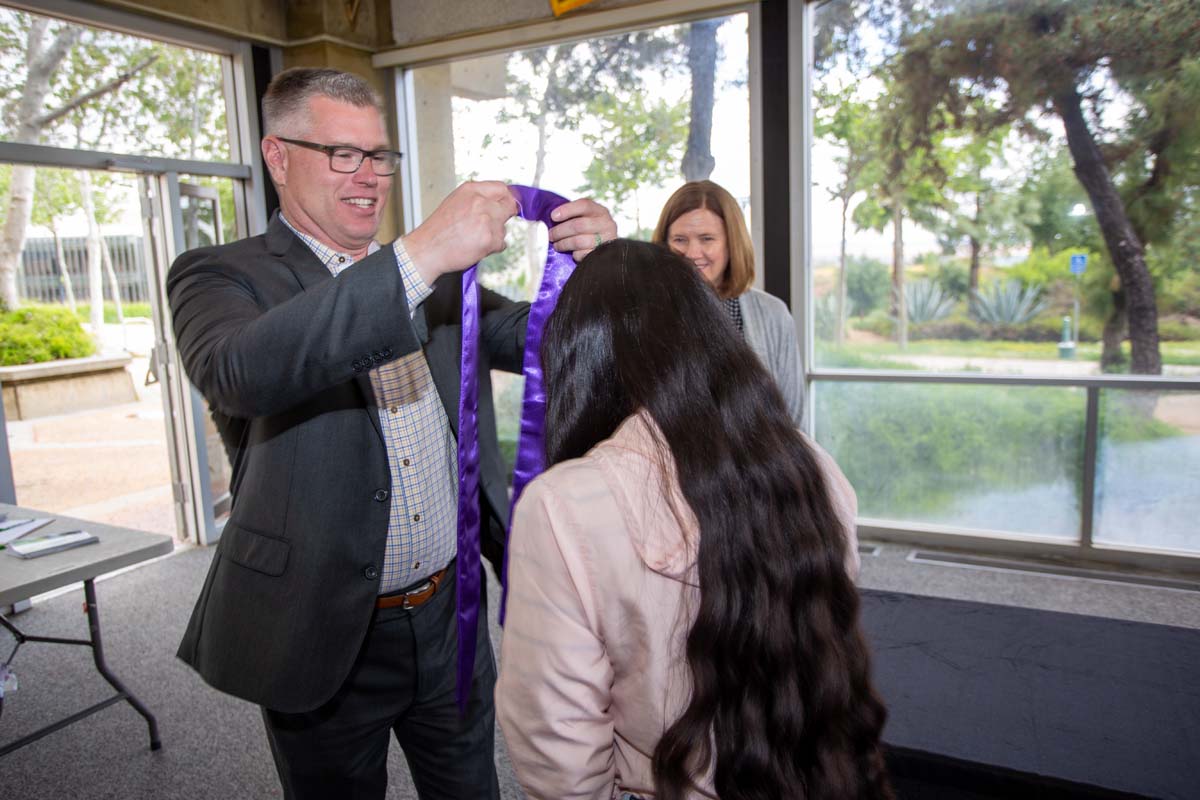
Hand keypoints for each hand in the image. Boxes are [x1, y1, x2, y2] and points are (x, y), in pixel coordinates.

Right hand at [402, 181, 518, 284]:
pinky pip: (502, 243)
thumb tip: (497, 201)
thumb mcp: (455, 202)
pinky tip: (476, 246)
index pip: (502, 188)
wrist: (428, 250)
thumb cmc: (438, 230)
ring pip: (504, 227)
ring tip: (475, 238)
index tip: (508, 205)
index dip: (507, 198)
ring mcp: (487, 220)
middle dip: (504, 216)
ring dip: (495, 235)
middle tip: (492, 225)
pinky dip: (492, 248)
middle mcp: (480, 202)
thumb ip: (477, 199)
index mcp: (471, 190)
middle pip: (510, 205)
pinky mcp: (490, 238)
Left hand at [547, 198, 617, 261]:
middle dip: (560, 231)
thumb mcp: (585, 219)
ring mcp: (606, 240)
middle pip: (578, 225)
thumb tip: (552, 217)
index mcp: (600, 211)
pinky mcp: (602, 255)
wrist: (605, 250)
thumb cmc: (589, 232)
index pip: (584, 205)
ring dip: (563, 244)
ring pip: (578, 241)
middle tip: (550, 235)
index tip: (553, 216)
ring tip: (557, 245)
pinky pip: (582, 254)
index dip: (567, 210)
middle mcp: (607, 224)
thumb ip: (572, 216)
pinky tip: (572, 253)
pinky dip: (574, 254)